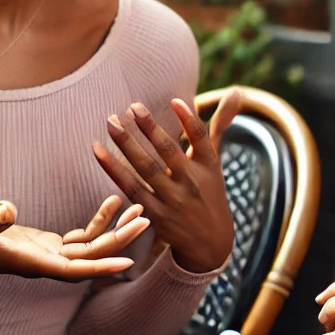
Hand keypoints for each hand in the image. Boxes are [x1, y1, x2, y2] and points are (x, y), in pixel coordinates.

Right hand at [0, 196, 146, 310]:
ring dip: (115, 230)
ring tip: (139, 209)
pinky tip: (113, 203)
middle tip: (146, 220)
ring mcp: (50, 254)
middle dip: (120, 240)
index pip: (75, 268)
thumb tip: (7, 208)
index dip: (101, 265)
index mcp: (35, 262)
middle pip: (92, 256)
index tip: (127, 262)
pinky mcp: (49, 245)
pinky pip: (82, 237)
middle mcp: (48, 262)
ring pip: (91, 246)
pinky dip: (99, 222)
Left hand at [93, 94, 236, 272]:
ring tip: (111, 123)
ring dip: (126, 143)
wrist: (211, 243)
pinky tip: (99, 151)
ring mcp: (173, 199)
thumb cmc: (209, 193)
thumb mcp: (215, 160)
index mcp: (209, 166)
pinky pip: (130, 187)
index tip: (174, 101)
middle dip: (149, 127)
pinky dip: (113, 168)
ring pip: (146, 167)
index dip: (188, 119)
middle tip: (132, 107)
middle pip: (168, 150)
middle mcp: (192, 182)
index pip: (200, 138)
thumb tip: (235, 91)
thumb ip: (218, 125)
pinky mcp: (154, 214)